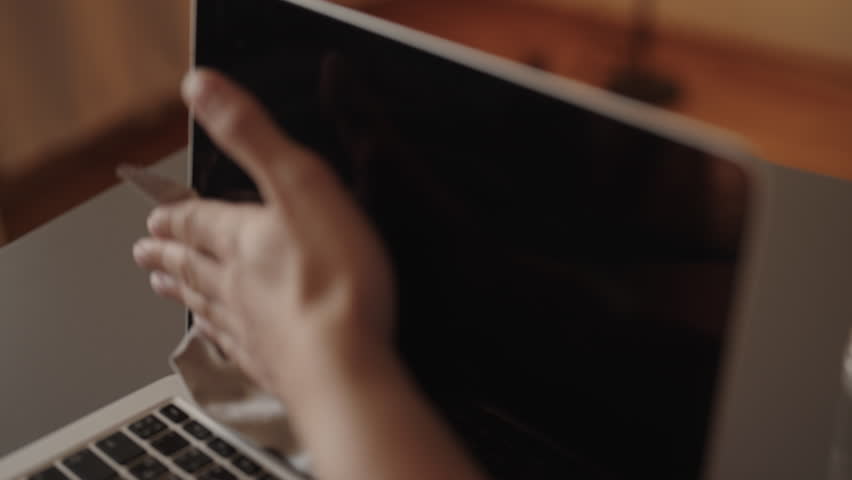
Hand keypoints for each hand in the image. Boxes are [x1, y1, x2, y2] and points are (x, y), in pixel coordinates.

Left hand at [133, 69, 394, 402]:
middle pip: (191, 265)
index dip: (175, 213)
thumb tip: (201, 87)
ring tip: (162, 287)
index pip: (197, 220)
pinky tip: (214, 339)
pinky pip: (232, 345)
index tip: (153, 215)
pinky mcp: (272, 363)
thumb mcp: (298, 184)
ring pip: (206, 304)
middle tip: (143, 252)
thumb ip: (251, 135)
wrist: (342, 364)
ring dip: (182, 292)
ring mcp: (251, 327)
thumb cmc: (333, 279)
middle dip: (167, 252)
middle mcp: (235, 284)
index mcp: (241, 238)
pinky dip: (216, 338)